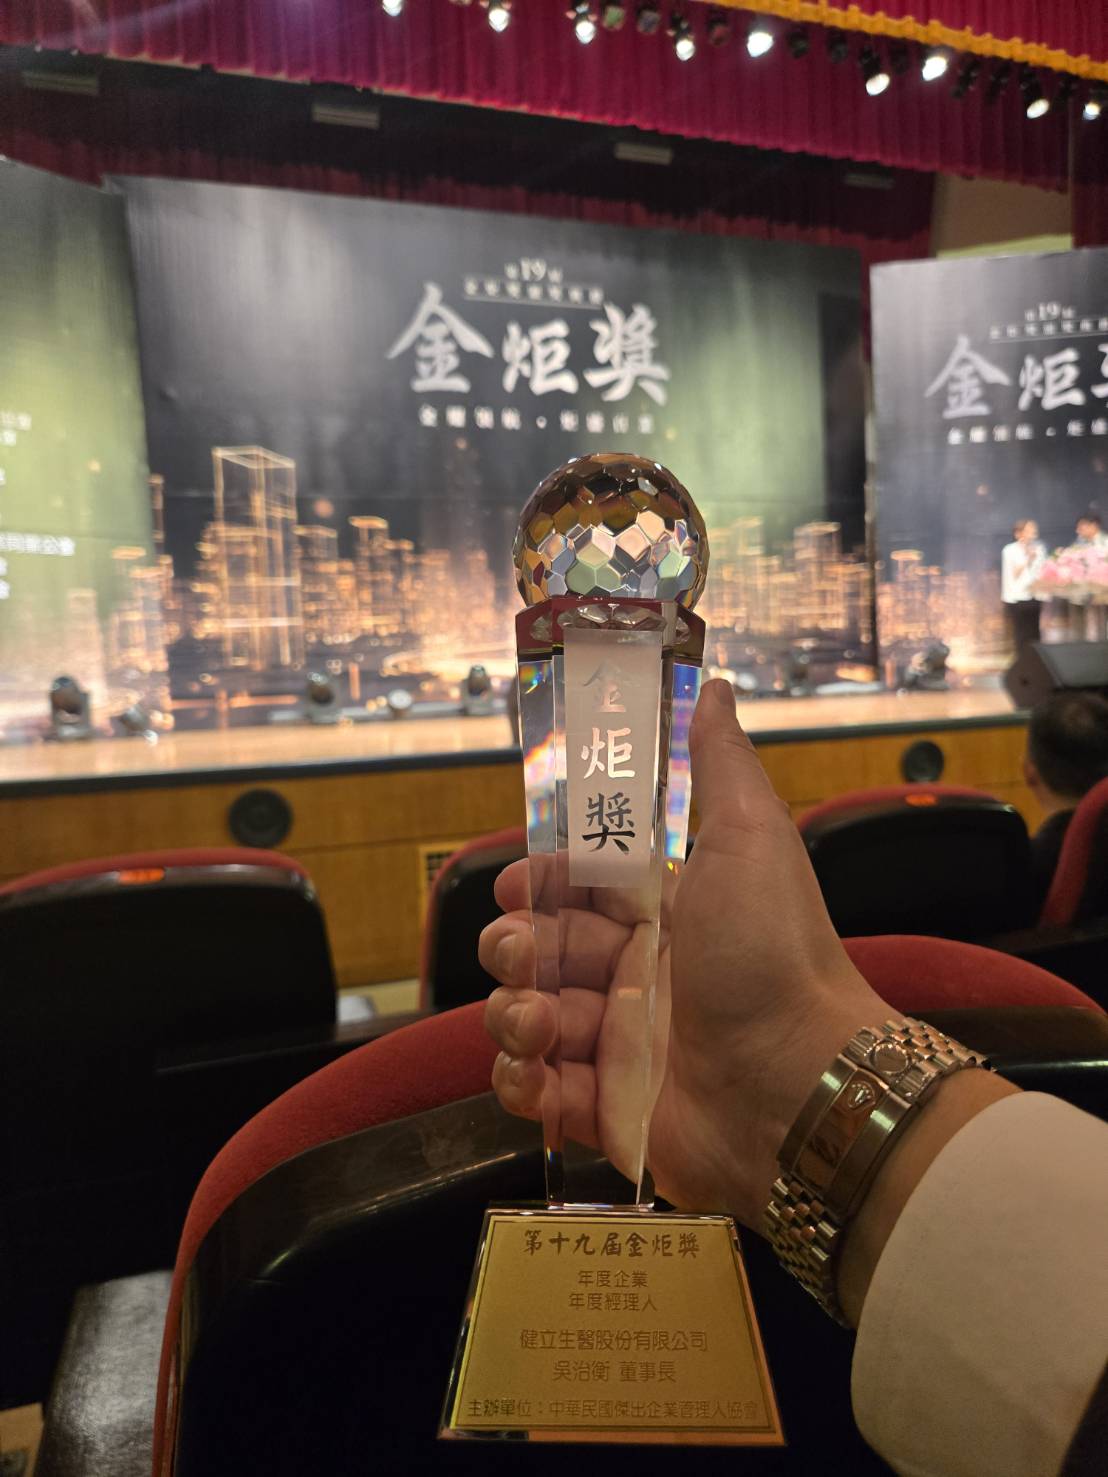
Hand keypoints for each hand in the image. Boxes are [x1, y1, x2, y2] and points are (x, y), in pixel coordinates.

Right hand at [481, 679, 888, 1230]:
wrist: (801, 1085)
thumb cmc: (773, 955)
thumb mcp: (751, 840)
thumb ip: (720, 764)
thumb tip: (711, 683)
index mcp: (662, 913)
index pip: (574, 887)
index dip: (537, 882)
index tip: (519, 884)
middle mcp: (635, 976)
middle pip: (538, 950)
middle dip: (514, 946)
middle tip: (526, 952)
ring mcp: (617, 1047)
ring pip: (524, 1019)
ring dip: (512, 1016)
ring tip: (540, 1024)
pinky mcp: (606, 1112)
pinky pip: (533, 1093)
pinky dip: (519, 1084)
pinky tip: (538, 1073)